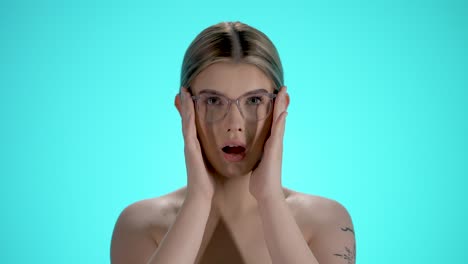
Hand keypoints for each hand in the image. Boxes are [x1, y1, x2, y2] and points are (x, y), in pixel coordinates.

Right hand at [176, 87, 215, 200]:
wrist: (202, 196)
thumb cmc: (210, 182)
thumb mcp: (215, 162)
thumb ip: (217, 154)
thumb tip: (226, 149)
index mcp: (197, 146)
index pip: (194, 124)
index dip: (192, 110)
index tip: (192, 96)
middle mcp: (191, 143)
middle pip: (187, 119)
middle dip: (185, 104)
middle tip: (183, 88)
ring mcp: (189, 146)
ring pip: (186, 121)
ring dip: (184, 105)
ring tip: (183, 91)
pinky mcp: (190, 149)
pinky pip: (189, 129)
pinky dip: (187, 116)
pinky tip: (188, 106)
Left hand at [249, 86, 289, 200]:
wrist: (267, 194)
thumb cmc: (261, 182)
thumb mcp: (256, 164)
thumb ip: (256, 156)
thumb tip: (250, 153)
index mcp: (270, 145)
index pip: (273, 123)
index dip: (275, 109)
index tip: (277, 96)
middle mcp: (275, 143)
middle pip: (279, 118)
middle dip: (281, 103)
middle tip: (284, 88)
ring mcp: (277, 146)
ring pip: (280, 121)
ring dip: (282, 106)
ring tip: (284, 93)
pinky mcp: (275, 150)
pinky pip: (278, 133)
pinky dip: (281, 121)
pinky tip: (283, 112)